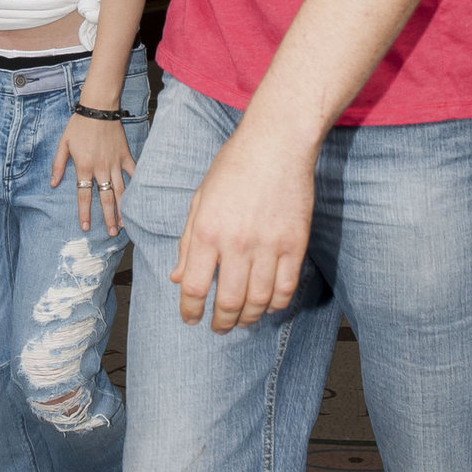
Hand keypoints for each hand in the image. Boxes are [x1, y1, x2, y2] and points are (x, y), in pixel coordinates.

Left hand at [51, 114, 135, 235]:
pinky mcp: (125, 155)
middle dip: (108, 217)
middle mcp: (100, 168)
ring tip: (125, 224)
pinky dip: (136, 185)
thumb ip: (58, 165)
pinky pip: (133, 173)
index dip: (84, 212)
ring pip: (120, 190)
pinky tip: (138, 199)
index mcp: (84, 167)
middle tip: (112, 233)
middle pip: (105, 197)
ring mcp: (114, 163)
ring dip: (122, 208)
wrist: (98, 108)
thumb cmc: (78, 125)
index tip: (86, 227)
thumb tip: (52, 184)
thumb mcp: (63, 144)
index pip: (84, 195)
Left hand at [171, 121, 315, 330]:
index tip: (191, 319)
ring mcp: (268, 246)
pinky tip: (267, 305)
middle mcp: (236, 243)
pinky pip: (286, 289)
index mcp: (207, 230)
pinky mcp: (295, 244)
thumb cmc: (233, 167)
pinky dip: (276, 304)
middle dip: (220, 323)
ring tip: (241, 320)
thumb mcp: (199, 200)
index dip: (189, 311)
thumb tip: (176, 278)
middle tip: (218, 328)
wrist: (276, 144)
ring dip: (248, 318)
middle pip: (227, 302)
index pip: (193, 287)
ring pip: (258, 301)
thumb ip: (188, 242)